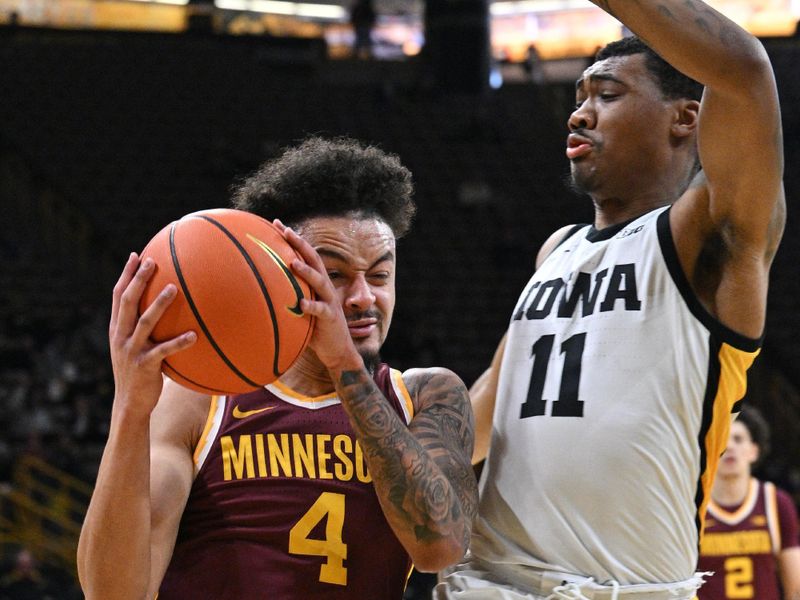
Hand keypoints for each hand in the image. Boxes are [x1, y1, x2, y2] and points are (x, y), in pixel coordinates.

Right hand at [108, 253, 196, 418]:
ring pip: (144, 322)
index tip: (135, 255)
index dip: (126, 275)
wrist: (129, 405)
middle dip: (138, 280)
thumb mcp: (136, 347)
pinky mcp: (145, 366)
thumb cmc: (139, 372)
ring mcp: (131, 351)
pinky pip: (164, 352)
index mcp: (117, 329)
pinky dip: (178, 343)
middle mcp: (120, 336)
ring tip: (173, 288)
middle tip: (153, 261)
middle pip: (127, 302)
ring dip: (159, 304)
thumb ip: (145, 329)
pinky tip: (194, 335)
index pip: (118, 296)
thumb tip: (169, 309)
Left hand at [274, 221, 362, 372]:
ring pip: (319, 281)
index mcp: (318, 283)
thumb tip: (261, 285)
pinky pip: (321, 310)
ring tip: (292, 263)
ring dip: (306, 271)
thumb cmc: (315, 328)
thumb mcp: (302, 308)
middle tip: (285, 230)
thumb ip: (289, 295)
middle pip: (314, 260)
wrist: (337, 350)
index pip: (306, 255)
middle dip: (300, 244)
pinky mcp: (330, 318)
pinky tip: (302, 304)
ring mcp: (329, 301)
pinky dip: (312, 306)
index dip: (293, 239)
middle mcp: (325, 287)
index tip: (276, 224)